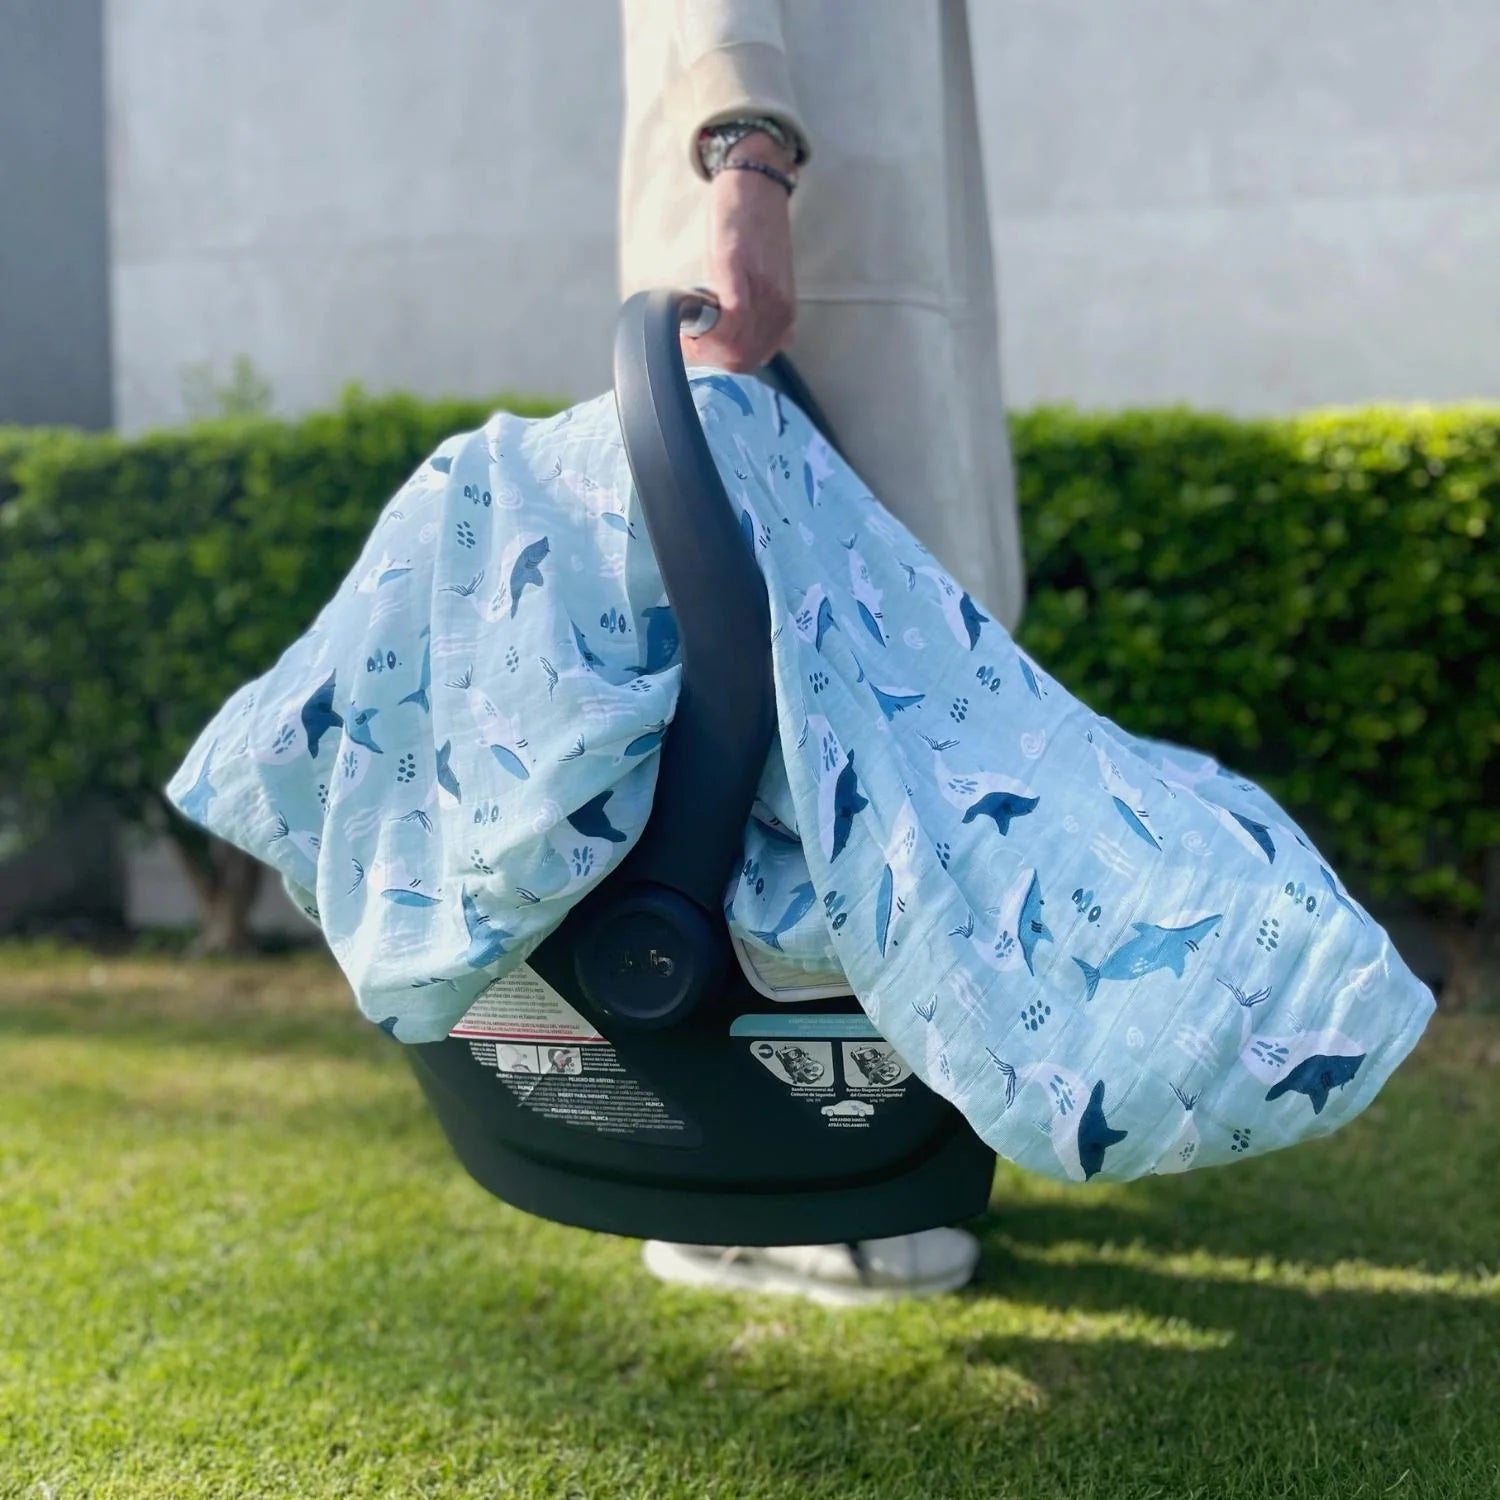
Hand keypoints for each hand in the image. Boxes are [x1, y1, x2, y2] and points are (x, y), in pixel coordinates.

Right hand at [684, 135, 795, 372]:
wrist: (756, 185)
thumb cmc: (754, 233)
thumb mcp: (766, 284)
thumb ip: (761, 316)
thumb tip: (748, 344)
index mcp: (783, 314)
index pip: (753, 361)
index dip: (721, 363)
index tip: (699, 350)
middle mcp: (778, 308)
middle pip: (741, 360)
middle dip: (709, 359)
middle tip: (689, 342)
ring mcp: (761, 290)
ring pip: (733, 347)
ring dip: (703, 345)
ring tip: (687, 330)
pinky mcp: (737, 268)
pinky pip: (730, 317)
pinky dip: (707, 326)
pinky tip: (690, 320)